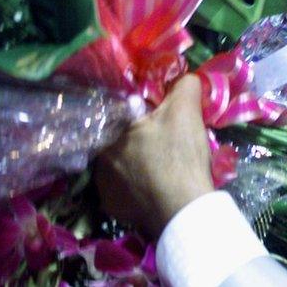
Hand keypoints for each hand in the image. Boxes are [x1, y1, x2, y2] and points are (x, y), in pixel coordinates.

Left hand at [96, 74, 213, 237]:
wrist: (183, 209)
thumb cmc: (179, 154)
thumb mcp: (186, 109)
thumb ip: (184, 85)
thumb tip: (183, 76)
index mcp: (111, 130)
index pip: (120, 111)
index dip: (140, 110)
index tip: (157, 114)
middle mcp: (99, 157)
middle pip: (121, 138)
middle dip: (139, 136)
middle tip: (164, 139)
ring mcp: (103, 186)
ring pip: (121, 164)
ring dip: (137, 161)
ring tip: (161, 164)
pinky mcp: (114, 207)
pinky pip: (124, 189)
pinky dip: (138, 186)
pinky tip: (156, 185)